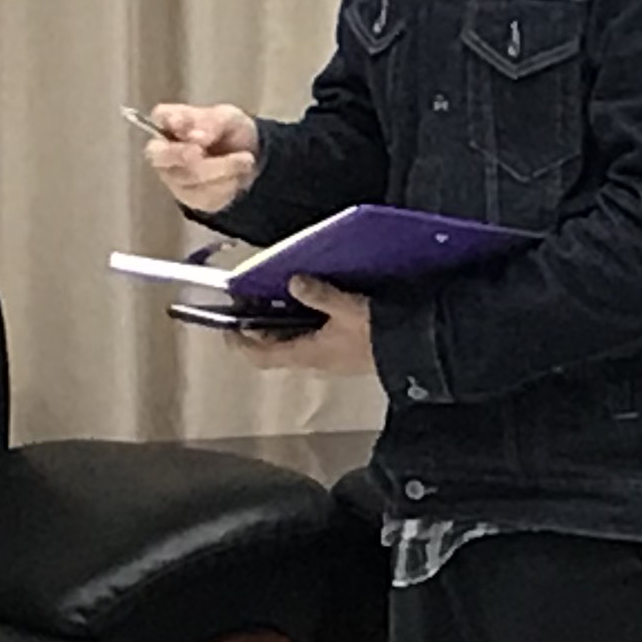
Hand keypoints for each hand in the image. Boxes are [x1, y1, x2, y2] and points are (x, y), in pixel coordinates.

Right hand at [142, 103, 257, 213]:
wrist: (248, 158)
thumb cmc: (230, 130)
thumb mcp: (229, 118)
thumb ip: (211, 122)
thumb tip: (194, 135)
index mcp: (171, 120)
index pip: (160, 116)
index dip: (172, 123)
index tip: (193, 132)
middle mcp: (164, 149)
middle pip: (160, 154)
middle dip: (184, 155)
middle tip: (204, 153)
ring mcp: (172, 176)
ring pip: (187, 177)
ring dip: (221, 169)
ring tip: (245, 160)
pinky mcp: (188, 197)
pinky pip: (203, 195)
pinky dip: (226, 185)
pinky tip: (237, 176)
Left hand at [229, 277, 374, 375]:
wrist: (415, 352)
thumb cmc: (378, 334)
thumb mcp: (348, 308)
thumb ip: (320, 295)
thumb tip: (293, 280)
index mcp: (307, 354)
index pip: (261, 355)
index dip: (240, 343)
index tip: (226, 326)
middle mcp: (313, 360)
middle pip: (274, 349)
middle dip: (258, 327)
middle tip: (249, 301)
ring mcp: (328, 358)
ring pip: (292, 344)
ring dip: (279, 325)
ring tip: (274, 297)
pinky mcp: (342, 353)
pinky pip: (310, 340)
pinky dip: (300, 324)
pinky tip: (308, 305)